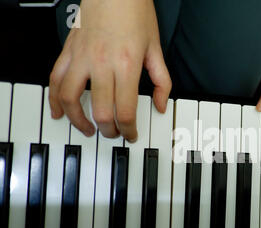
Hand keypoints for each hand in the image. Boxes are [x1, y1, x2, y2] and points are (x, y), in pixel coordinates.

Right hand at [49, 0, 170, 141]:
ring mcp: (81, 58)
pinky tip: (58, 111)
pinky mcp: (68, 52)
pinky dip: (55, 99)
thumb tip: (161, 105)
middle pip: (101, 111)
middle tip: (115, 133)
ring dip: (78, 121)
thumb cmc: (136, 15)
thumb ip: (162, 81)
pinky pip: (55, 79)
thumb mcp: (156, 49)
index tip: (132, 134)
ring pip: (71, 99)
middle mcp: (102, 64)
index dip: (129, 129)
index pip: (125, 111)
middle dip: (109, 130)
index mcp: (127, 65)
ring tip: (88, 129)